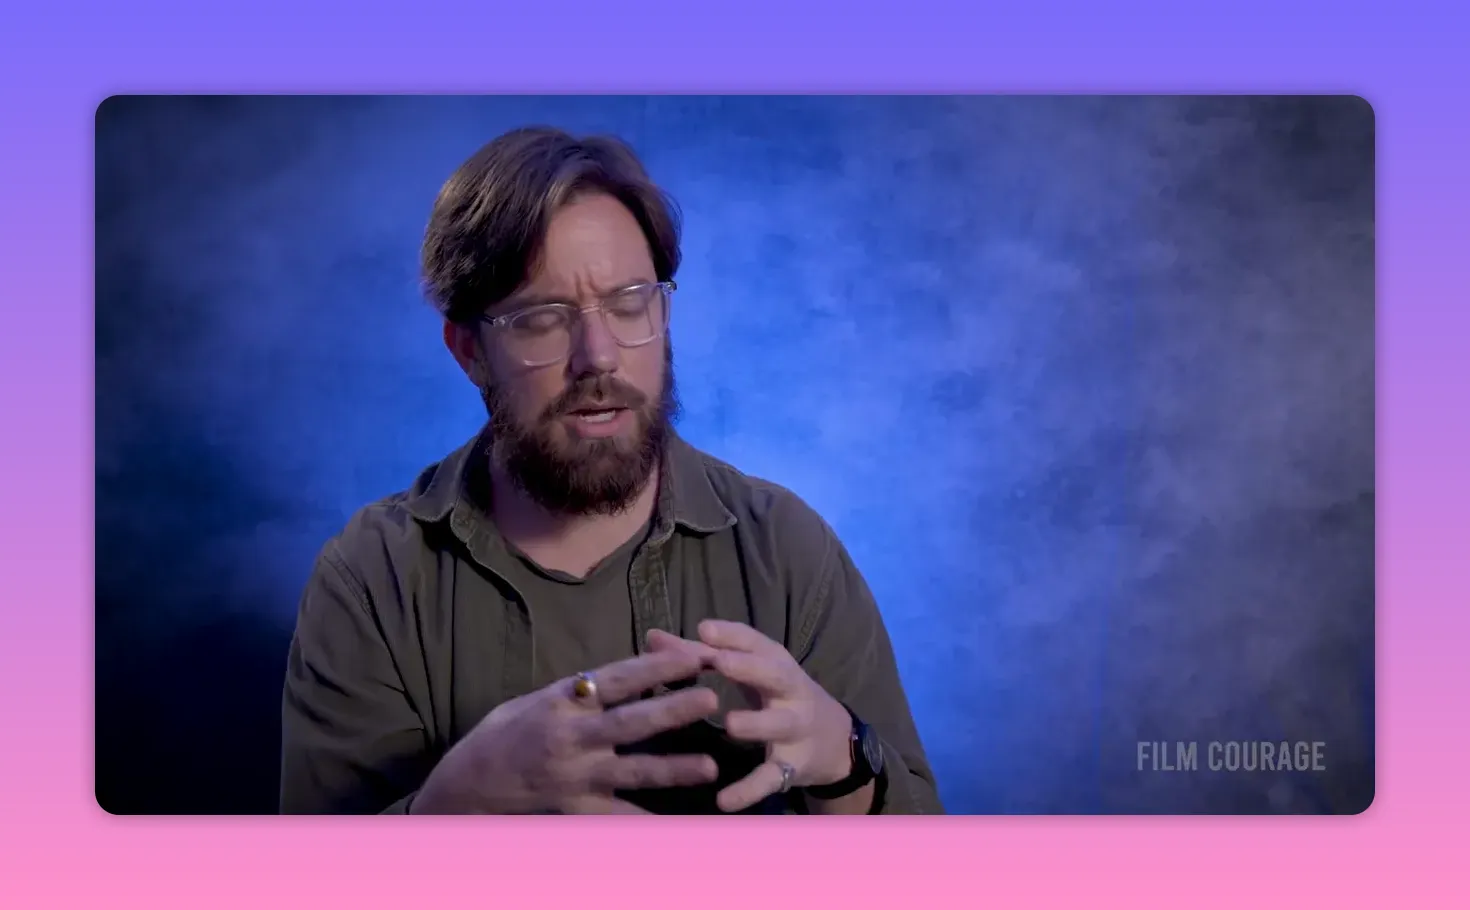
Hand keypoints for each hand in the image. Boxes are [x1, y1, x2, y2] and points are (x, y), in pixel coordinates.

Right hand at [412, 649, 720, 813]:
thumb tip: (630, 672)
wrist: (468, 784)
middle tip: (712, 698)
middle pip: (631, 722)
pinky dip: (648, 820)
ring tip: (710, 765)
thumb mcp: (539, 698)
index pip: (617, 678)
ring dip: (674, 769)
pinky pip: (618, 816)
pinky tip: (678, 824)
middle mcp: (571, 737)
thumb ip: (581, 689)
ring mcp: (575, 776)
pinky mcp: (576, 808)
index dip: (656, 665)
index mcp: (562, 700)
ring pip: (633, 771)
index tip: (693, 654)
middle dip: (673, 710)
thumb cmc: (506, 732)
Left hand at [647, 621, 852, 812]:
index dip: (731, 635)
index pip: (756, 642)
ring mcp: (795, 728)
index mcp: (775, 662)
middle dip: (749, 667)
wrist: (833, 741)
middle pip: (774, 674)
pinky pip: (770, 777)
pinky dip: (749, 790)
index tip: (703, 628)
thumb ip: (700, 656)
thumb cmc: (775, 694)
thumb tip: (653, 637)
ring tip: (731, 725)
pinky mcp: (792, 766)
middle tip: (720, 662)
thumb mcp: (746, 672)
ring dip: (757, 723)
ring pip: (779, 724)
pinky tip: (723, 801)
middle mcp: (790, 690)